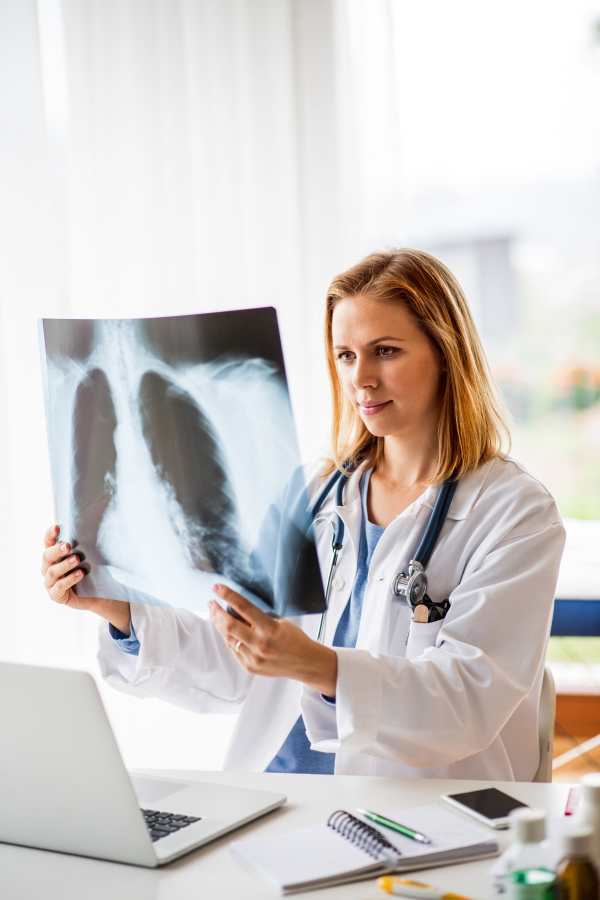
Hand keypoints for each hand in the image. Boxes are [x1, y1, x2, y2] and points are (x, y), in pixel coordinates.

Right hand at [41, 525, 131, 633]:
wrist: (98, 594)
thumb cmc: (91, 572)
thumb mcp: (88, 557)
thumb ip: (84, 546)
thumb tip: (92, 528)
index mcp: (54, 556)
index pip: (48, 542)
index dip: (50, 535)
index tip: (57, 527)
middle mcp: (48, 568)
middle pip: (47, 556)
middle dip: (56, 550)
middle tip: (67, 545)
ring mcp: (50, 583)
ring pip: (52, 572)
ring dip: (64, 564)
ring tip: (76, 559)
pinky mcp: (56, 595)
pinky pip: (59, 587)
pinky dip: (69, 580)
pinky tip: (80, 574)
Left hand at [208, 585, 337, 696]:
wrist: (304, 663)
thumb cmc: (293, 638)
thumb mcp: (279, 622)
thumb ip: (257, 618)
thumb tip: (234, 610)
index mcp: (270, 628)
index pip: (244, 607)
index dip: (228, 595)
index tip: (217, 587)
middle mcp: (260, 644)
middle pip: (229, 625)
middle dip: (216, 611)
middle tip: (211, 603)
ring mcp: (254, 657)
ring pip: (228, 638)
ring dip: (218, 624)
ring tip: (214, 614)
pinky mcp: (250, 666)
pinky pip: (233, 649)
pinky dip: (227, 637)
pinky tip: (224, 629)